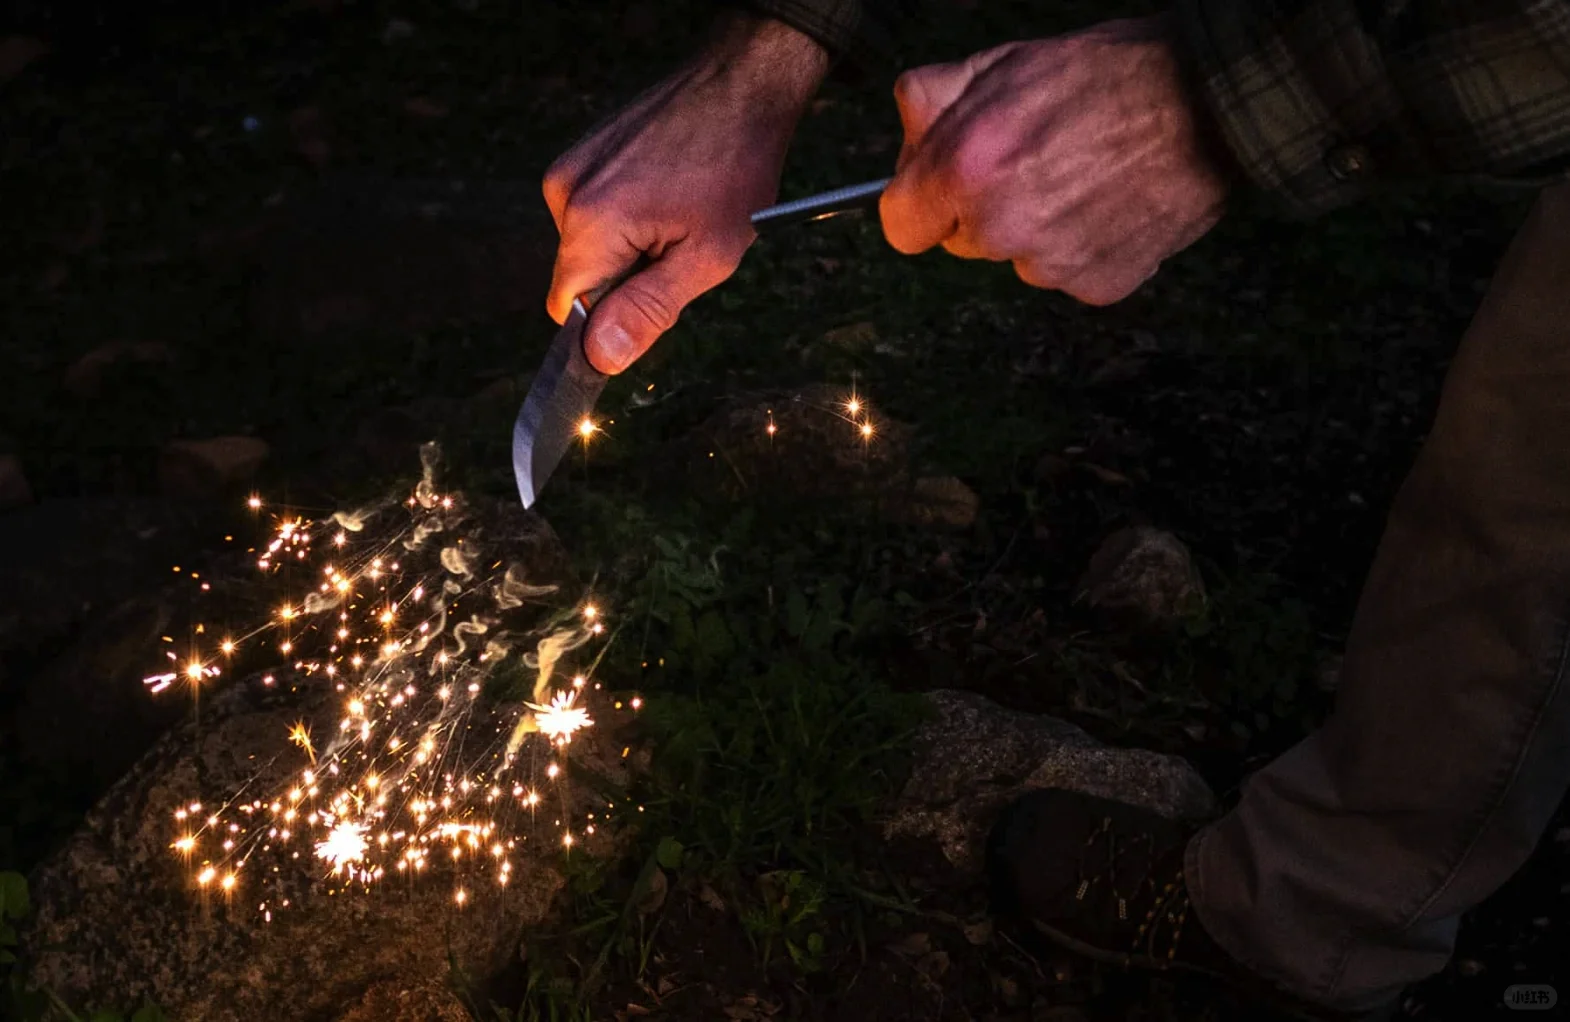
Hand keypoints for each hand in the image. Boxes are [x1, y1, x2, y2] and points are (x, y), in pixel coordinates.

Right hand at [543, 15, 827, 373]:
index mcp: (592, 223)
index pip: (567, 309)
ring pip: (590, 247)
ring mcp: (571, 167)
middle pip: (581, 277)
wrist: (741, 85)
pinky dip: (627, 217)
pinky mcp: (582, 152)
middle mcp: (565, 193)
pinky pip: (594, 213)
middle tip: (681, 247)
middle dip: (627, 280)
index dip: (605, 324)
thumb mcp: (706, 257)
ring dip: (631, 248)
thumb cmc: (735, 169)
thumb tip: (599, 357)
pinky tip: (666, 192)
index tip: (649, 311)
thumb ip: (647, 311)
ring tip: (679, 213)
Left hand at [880, 16, 1231, 304]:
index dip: (923, 201)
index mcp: (963, 169)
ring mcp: (1049, 266)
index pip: (901, 226)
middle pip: (963, 242)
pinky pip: (1071, 274)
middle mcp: (999, 227)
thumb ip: (938, 97)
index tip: (948, 184)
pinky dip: (1087, 246)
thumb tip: (908, 131)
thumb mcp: (1007, 61)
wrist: (1213, 104)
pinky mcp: (1097, 286)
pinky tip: (1114, 202)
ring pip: (1018, 259)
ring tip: (1086, 174)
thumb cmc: (1110, 73)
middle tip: (1036, 159)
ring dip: (1038, 228)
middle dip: (983, 208)